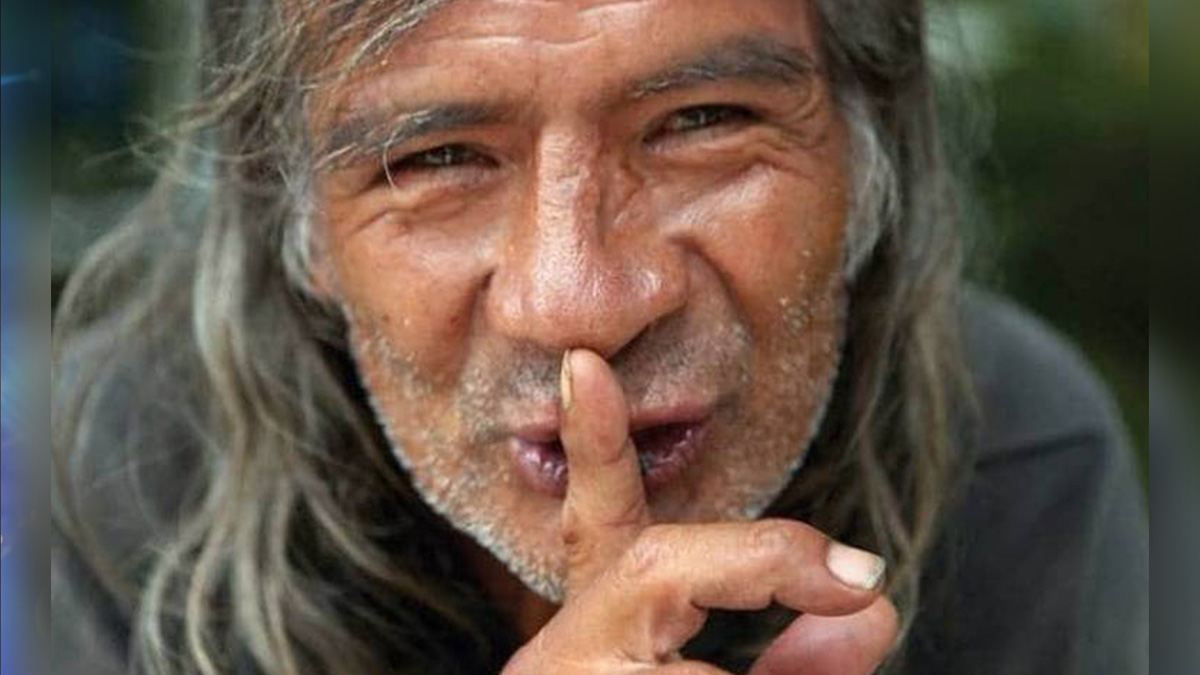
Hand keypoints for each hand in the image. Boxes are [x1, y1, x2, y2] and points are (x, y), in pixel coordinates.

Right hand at [502, 349, 898, 674]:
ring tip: (840, 629)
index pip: (596, 521)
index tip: (587, 365)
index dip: (592, 441)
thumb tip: (871, 610)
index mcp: (593, 633)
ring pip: (695, 674)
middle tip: (861, 581)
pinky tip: (772, 662)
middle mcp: (568, 658)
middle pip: (651, 566)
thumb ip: (791, 666)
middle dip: (759, 559)